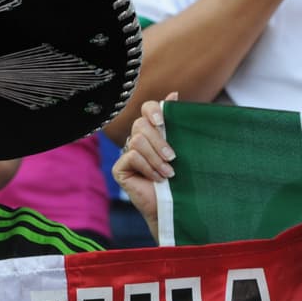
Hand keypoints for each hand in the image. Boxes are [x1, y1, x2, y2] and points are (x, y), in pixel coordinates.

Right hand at [111, 92, 178, 238]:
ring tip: (168, 173)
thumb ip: (177, 123)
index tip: (163, 120)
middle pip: (141, 125)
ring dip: (156, 159)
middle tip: (173, 157)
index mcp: (154, 131)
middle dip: (159, 141)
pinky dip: (147, 168)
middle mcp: (138, 139)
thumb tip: (174, 94)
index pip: (147, 108)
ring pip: (137, 141)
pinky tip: (157, 179)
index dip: (153, 110)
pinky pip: (131, 156)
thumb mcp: (182, 148)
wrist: (175, 206)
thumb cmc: (182, 179)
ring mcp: (127, 153)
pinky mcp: (120, 168)